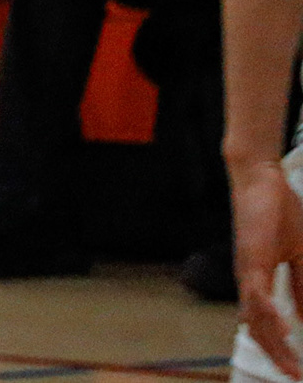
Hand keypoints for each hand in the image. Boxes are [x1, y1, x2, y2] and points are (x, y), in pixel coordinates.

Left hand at [234, 159, 302, 379]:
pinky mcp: (251, 258)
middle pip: (258, 328)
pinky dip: (268, 313)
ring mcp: (247, 271)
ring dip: (274, 343)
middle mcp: (248, 280)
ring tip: (291, 365)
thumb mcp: (300, 256)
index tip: (295, 371)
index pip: (265, 324)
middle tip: (294, 376)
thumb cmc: (279, 214)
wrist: (261, 181)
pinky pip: (257, 292)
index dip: (279, 349)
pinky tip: (285, 329)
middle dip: (277, 355)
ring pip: (256, 316)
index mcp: (258, 281)